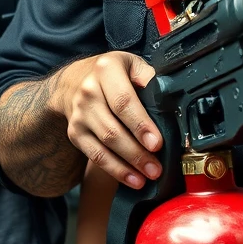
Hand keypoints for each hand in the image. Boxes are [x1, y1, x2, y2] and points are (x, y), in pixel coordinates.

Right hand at [54, 51, 160, 188]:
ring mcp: (79, 114)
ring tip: (147, 177)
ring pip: (104, 145)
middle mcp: (88, 91)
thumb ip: (149, 78)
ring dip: (128, 165)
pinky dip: (115, 170)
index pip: (124, 102)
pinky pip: (95, 155)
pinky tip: (132, 179)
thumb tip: (168, 98)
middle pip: (113, 129)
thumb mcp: (132, 64)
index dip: (141, 125)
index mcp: (106, 69)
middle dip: (137, 153)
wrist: (74, 80)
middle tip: (156, 168)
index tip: (156, 143)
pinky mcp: (75, 133)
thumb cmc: (112, 74)